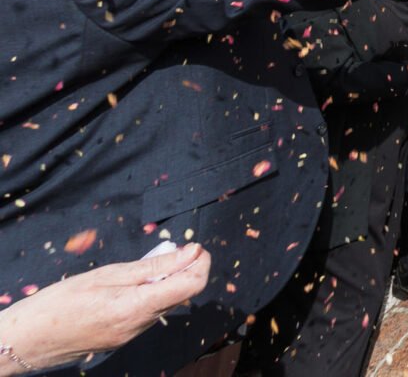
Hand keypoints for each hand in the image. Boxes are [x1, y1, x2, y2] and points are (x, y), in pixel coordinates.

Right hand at [0, 244, 210, 371]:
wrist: (26, 341)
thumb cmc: (58, 302)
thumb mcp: (106, 274)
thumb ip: (153, 266)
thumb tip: (191, 252)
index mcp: (136, 307)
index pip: (192, 285)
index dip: (201, 263)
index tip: (194, 246)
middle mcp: (139, 326)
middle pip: (181, 295)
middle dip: (183, 270)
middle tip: (165, 251)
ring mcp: (130, 336)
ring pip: (165, 305)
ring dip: (165, 283)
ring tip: (140, 269)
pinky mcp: (121, 339)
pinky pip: (147, 315)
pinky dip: (149, 296)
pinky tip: (128, 287)